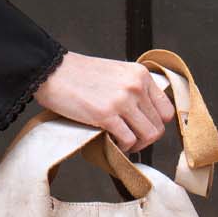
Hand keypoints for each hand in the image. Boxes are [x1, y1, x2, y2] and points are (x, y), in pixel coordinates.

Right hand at [31, 50, 173, 153]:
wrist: (51, 70)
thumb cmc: (78, 73)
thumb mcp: (115, 72)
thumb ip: (132, 89)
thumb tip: (143, 116)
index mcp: (140, 74)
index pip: (166, 110)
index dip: (156, 124)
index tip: (143, 128)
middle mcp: (135, 86)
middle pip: (158, 126)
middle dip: (145, 138)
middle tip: (130, 140)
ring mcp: (122, 100)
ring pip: (148, 135)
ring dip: (136, 145)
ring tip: (121, 142)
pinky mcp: (106, 114)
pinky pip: (127, 140)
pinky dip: (121, 147)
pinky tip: (110, 141)